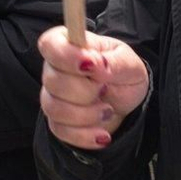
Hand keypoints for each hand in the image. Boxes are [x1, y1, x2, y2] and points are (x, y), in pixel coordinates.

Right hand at [38, 26, 150, 149]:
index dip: (66, 55)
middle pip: (52, 80)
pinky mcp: (56, 121)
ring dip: (86, 114)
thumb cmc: (125, 76)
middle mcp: (55, 69)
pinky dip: (84, 135)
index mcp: (70, 45)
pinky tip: (102, 134)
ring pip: (54, 108)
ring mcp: (52, 96)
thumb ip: (114, 62)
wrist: (128, 105)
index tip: (90, 65)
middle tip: (105, 89)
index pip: (50, 44)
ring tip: (108, 111)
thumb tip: (96, 64)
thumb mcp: (130, 65)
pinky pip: (60, 131)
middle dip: (84, 90)